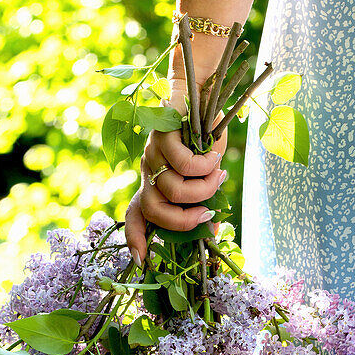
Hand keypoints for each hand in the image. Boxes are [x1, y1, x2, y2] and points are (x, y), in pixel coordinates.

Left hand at [124, 80, 227, 265]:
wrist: (200, 93)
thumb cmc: (204, 139)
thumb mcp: (206, 175)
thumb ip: (205, 199)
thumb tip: (213, 231)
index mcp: (154, 184)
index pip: (135, 217)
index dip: (136, 240)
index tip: (142, 261)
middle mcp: (147, 171)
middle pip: (154, 211)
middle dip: (184, 221)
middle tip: (209, 215)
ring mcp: (151, 153)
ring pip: (173, 189)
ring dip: (203, 189)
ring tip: (218, 176)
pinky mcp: (161, 134)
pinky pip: (183, 163)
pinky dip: (204, 167)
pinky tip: (214, 158)